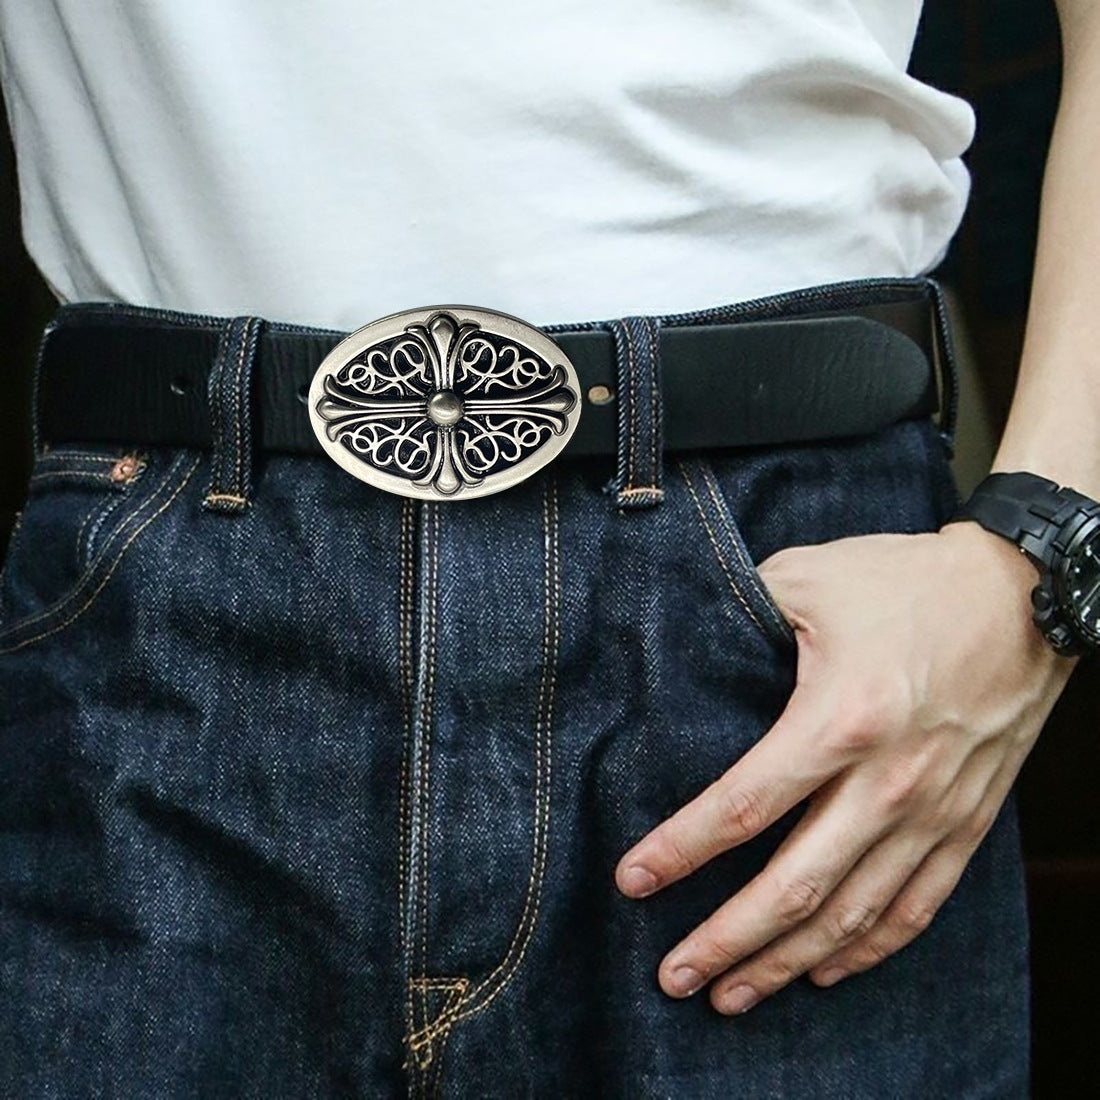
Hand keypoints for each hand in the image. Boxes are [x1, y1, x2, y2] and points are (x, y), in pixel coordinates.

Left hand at [613, 520, 1076, 1013]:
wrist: (1023, 594)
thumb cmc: (907, 581)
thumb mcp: (810, 577)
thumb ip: (740, 614)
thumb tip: (678, 643)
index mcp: (841, 718)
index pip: (742, 805)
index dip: (681, 851)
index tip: (633, 881)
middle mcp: (889, 781)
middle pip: (794, 886)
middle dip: (725, 940)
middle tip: (672, 976)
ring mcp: (934, 811)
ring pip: (852, 916)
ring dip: (787, 962)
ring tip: (731, 994)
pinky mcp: (967, 822)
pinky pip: (915, 908)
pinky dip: (868, 951)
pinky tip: (824, 972)